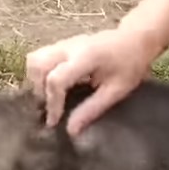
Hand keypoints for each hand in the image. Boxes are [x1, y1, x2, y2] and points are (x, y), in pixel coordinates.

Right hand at [25, 27, 160, 135]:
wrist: (134, 39)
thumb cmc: (130, 64)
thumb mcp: (117, 90)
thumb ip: (92, 109)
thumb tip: (71, 130)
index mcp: (85, 57)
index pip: (56, 80)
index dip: (53, 103)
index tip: (55, 121)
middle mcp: (69, 47)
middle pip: (37, 66)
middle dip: (40, 91)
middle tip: (51, 107)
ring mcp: (62, 43)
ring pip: (34, 60)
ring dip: (36, 81)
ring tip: (49, 95)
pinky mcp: (60, 45)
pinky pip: (38, 58)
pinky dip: (38, 74)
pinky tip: (51, 85)